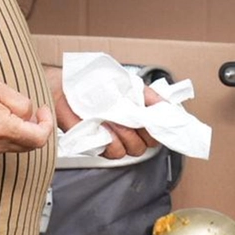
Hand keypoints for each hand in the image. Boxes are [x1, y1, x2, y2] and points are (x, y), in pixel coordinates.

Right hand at [0, 70, 53, 158]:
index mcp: (2, 129)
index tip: (43, 111)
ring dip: (17, 131)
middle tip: (31, 110)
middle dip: (34, 128)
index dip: (47, 124)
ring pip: (13, 146)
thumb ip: (21, 104)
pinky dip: (3, 136)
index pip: (38, 139)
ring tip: (3, 109)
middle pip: (28, 145)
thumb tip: (30, 116)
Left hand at [46, 66, 163, 159]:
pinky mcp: (99, 146)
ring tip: (113, 118)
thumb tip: (168, 106)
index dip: (160, 128)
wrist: (67, 87)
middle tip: (131, 115)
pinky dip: (110, 140)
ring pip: (132, 149)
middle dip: (142, 130)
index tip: (155, 119)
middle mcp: (129, 130)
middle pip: (149, 144)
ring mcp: (115, 139)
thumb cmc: (94, 83)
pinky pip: (113, 151)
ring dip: (125, 134)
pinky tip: (103, 127)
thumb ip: (150, 96)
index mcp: (139, 116)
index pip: (160, 132)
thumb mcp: (128, 84)